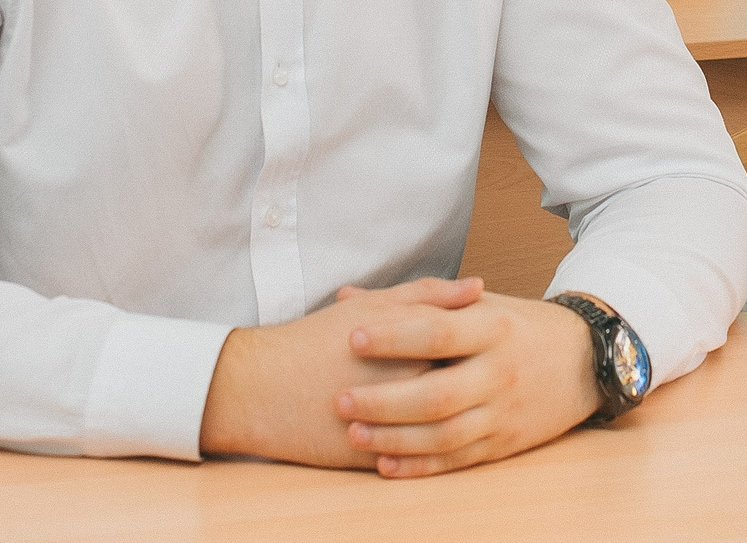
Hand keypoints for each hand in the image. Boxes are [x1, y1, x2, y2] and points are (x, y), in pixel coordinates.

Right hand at [198, 277, 467, 466]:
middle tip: (474, 378)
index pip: (475, 347)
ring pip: (449, 429)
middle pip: (468, 388)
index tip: (483, 345)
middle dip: (475, 384)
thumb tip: (479, 286)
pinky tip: (427, 435)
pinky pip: (420, 461)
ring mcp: (396, 425)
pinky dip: (428, 450)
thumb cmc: (318, 338)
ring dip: (456, 419)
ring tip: (450, 406)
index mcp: (417, 344)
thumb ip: (430, 293)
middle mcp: (412, 384)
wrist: (263, 386)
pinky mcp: (379, 458)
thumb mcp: (375, 304)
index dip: (483, 346)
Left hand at [336, 284, 598, 477]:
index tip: (353, 337)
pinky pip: (458, 459)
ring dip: (395, 439)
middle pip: (436, 394)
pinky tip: (386, 465)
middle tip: (340, 399)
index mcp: (493, 328)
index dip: (395, 337)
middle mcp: (500, 372)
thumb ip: (417, 300)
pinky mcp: (505, 443)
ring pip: (444, 434)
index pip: (439, 333)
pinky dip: (421, 466)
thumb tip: (349, 295)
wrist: (585, 360)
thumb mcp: (481, 302)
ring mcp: (503, 412)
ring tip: (354, 434)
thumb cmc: (521, 326)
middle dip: (384, 400)